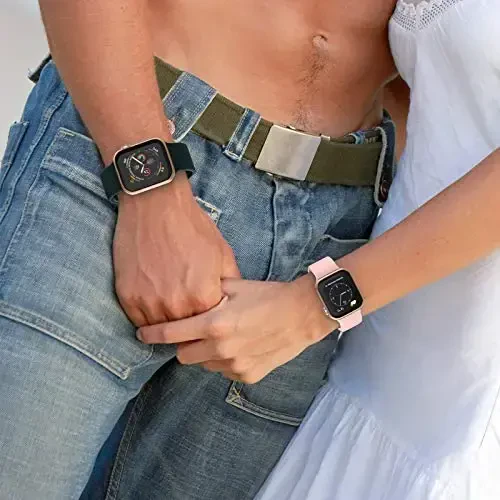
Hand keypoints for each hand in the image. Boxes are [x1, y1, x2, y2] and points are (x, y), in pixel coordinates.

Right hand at [113, 173, 239, 326]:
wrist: (155, 205)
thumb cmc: (192, 227)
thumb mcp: (223, 253)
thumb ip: (231, 284)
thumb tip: (234, 303)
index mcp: (203, 296)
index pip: (210, 327)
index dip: (211, 320)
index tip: (210, 314)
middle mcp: (175, 306)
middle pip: (185, 333)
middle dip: (191, 325)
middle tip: (191, 313)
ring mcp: (148, 303)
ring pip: (160, 331)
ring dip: (168, 323)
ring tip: (173, 308)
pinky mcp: (127, 297)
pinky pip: (139, 321)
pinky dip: (148, 317)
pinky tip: (156, 303)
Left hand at [137, 275, 336, 382]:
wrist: (302, 314)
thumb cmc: (268, 295)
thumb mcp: (235, 285)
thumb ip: (207, 292)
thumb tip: (185, 293)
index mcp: (214, 324)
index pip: (170, 334)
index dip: (152, 334)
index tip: (142, 334)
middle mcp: (220, 349)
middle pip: (183, 355)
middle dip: (184, 344)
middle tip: (196, 331)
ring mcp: (234, 365)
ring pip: (204, 365)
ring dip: (205, 353)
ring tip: (224, 337)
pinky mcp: (247, 375)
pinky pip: (224, 371)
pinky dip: (225, 361)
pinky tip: (241, 345)